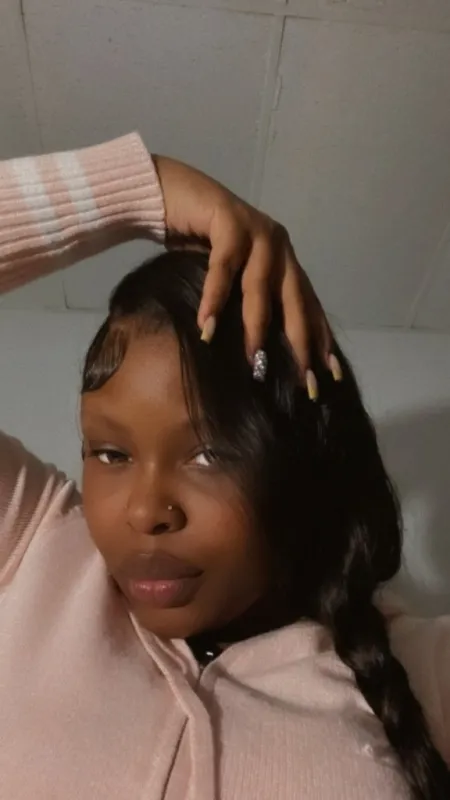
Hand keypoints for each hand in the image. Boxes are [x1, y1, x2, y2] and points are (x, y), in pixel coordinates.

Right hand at [153, 155, 336, 389]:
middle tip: (303, 378)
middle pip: (295, 299)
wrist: (169, 194)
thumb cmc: (196, 245)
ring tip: (254, 360)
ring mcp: (256, 230)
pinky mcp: (228, 221)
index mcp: (284, 262)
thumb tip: (255, 356)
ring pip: (261, 286)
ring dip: (257, 325)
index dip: (320, 339)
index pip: (308, 306)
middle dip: (301, 340)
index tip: (331, 375)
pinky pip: (223, 267)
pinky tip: (207, 327)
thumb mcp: (229, 281)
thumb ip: (245, 305)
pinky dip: (215, 298)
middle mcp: (278, 246)